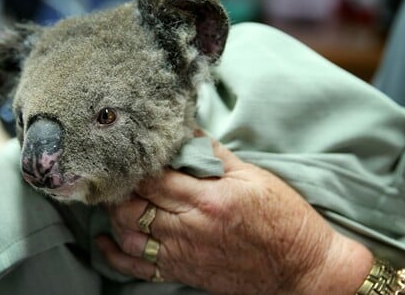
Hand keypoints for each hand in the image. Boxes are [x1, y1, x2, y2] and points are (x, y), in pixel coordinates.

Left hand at [96, 140, 378, 293]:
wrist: (300, 268)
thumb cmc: (282, 219)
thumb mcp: (252, 177)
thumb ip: (214, 155)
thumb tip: (187, 132)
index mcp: (207, 199)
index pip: (153, 178)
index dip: (134, 165)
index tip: (126, 152)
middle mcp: (188, 228)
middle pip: (133, 206)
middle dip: (118, 189)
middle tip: (114, 173)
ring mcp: (182, 254)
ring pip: (129, 235)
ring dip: (114, 215)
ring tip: (112, 198)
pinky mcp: (182, 272)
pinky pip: (138, 269)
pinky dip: (115, 256)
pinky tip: (105, 241)